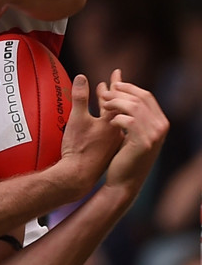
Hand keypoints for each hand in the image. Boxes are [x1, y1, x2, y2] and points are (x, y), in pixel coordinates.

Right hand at [59, 74, 122, 196]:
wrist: (78, 175)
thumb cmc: (78, 148)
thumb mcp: (77, 119)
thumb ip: (80, 98)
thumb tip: (82, 77)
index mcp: (112, 122)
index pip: (117, 97)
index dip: (115, 83)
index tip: (117, 71)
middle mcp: (116, 132)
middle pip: (118, 107)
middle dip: (115, 93)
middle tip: (115, 80)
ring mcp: (112, 142)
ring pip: (114, 119)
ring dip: (111, 107)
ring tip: (105, 98)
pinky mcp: (106, 151)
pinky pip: (110, 130)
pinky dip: (107, 120)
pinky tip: (104, 122)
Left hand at [98, 69, 168, 193]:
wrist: (123, 182)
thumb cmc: (122, 155)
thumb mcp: (127, 129)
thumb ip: (124, 108)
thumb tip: (114, 82)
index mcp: (160, 122)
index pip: (146, 96)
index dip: (128, 88)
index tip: (112, 85)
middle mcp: (161, 127)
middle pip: (140, 98)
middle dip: (120, 93)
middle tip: (102, 94)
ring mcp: (155, 135)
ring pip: (134, 107)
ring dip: (116, 103)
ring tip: (102, 105)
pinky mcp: (144, 143)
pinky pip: (129, 121)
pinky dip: (116, 117)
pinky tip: (108, 121)